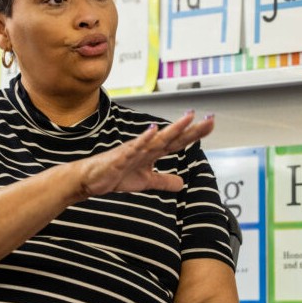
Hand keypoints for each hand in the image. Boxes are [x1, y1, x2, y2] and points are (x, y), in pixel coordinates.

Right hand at [73, 111, 212, 198]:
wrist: (91, 179)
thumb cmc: (116, 175)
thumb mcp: (146, 181)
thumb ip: (164, 180)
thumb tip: (182, 184)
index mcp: (152, 152)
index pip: (178, 142)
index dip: (194, 134)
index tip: (210, 124)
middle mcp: (146, 147)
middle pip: (173, 137)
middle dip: (191, 128)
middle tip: (210, 119)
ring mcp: (133, 151)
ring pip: (157, 139)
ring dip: (173, 129)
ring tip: (188, 118)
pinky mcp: (121, 158)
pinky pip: (134, 148)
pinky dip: (144, 139)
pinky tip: (153, 130)